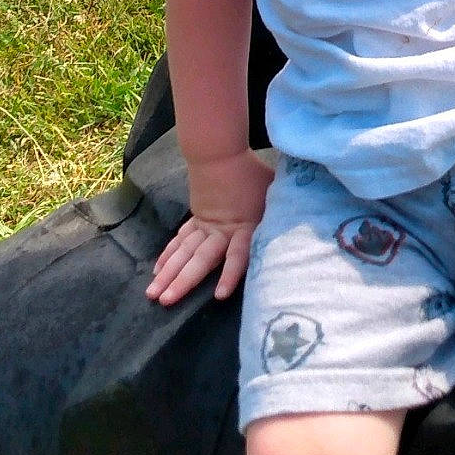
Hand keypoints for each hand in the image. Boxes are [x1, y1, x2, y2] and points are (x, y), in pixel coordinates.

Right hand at [146, 151, 272, 306]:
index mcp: (244, 226)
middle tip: (166, 301)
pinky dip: (167, 256)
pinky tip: (157, 271)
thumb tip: (302, 230)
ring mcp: (204, 226)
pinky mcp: (195, 220)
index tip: (220, 295)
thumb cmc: (252, 174)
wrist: (220, 154)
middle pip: (201, 258)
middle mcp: (221, 231)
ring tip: (153, 293)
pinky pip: (179, 241)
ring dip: (168, 273)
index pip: (238, 254)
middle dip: (183, 280)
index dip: (230, 274)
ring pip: (184, 252)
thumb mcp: (273, 193)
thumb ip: (280, 214)